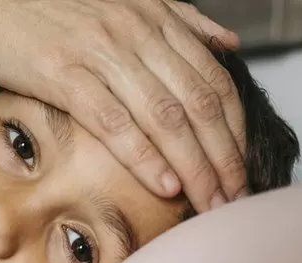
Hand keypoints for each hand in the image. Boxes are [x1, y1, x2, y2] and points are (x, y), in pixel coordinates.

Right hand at [0, 0, 247, 210]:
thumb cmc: (56, 8)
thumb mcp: (129, 4)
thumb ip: (183, 21)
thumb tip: (230, 42)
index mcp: (157, 21)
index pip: (215, 82)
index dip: (237, 130)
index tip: (245, 169)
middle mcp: (138, 35)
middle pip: (199, 106)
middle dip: (224, 158)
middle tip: (236, 199)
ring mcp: (102, 54)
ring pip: (165, 118)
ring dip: (195, 167)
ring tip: (210, 204)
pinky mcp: (64, 75)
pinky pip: (114, 122)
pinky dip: (144, 157)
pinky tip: (164, 186)